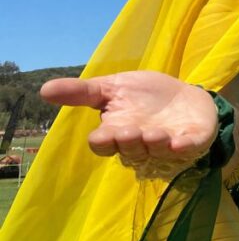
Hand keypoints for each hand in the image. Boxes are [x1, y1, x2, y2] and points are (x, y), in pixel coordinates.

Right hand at [41, 71, 217, 178]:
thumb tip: (43, 89)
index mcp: (117, 132)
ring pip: (156, 153)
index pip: (104, 145)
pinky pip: (187, 149)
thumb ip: (83, 92)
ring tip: (155, 134)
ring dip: (154, 144)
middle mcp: (140, 145)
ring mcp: (167, 146)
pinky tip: (180, 143)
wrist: (185, 95)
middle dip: (129, 143)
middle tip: (130, 131)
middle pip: (130, 151)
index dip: (104, 142)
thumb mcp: (114, 87)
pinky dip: (183, 147)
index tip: (102, 134)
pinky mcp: (193, 141)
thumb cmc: (146, 95)